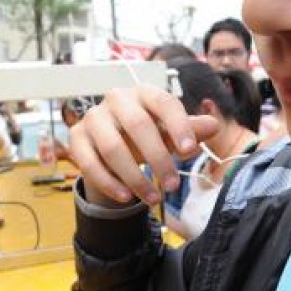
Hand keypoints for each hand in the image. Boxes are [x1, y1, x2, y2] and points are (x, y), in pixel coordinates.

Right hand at [69, 84, 218, 206]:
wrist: (111, 142)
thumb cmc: (147, 133)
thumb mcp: (171, 132)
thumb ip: (191, 130)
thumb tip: (213, 126)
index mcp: (144, 92)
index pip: (164, 102)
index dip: (179, 125)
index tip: (191, 151)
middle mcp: (116, 99)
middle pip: (138, 125)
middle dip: (158, 158)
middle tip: (173, 185)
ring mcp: (93, 117)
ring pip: (113, 148)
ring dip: (135, 177)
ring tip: (154, 199)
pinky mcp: (77, 138)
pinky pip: (90, 163)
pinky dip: (109, 183)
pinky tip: (127, 198)